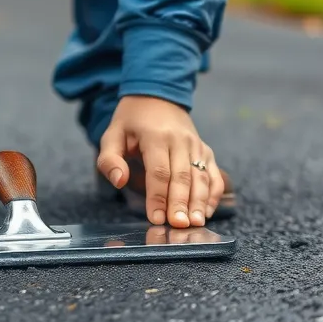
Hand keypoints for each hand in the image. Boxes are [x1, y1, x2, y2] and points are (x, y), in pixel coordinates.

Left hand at [97, 95, 223, 228]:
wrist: (158, 96)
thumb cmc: (132, 121)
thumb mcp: (112, 135)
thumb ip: (109, 159)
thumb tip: (118, 181)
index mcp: (156, 136)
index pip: (158, 171)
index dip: (158, 196)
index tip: (155, 218)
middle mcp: (181, 140)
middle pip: (182, 176)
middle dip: (181, 203)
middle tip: (178, 226)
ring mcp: (196, 145)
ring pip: (201, 177)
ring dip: (199, 202)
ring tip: (195, 223)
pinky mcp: (206, 151)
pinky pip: (214, 174)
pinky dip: (213, 194)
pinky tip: (207, 212)